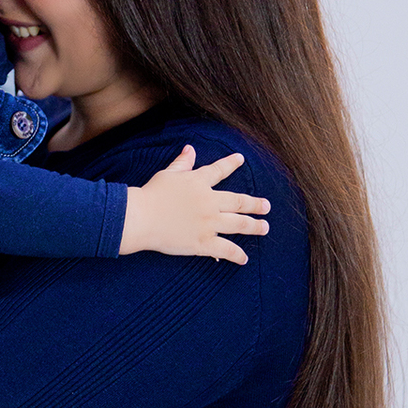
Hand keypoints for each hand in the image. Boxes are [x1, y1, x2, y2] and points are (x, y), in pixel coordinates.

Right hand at [119, 147, 270, 264]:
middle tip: (267, 207)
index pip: (219, 171)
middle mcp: (209, 202)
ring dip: (254, 226)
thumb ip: (182, 163)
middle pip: (238, 202)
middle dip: (255, 204)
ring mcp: (208, 223)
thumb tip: (190, 149)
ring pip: (239, 225)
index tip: (241, 160)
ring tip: (264, 228)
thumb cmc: (150, 195)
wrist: (140, 218)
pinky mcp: (203, 242)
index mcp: (199, 182)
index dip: (231, 164)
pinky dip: (236, 255)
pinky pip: (225, 249)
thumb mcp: (167, 175)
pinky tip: (244, 258)